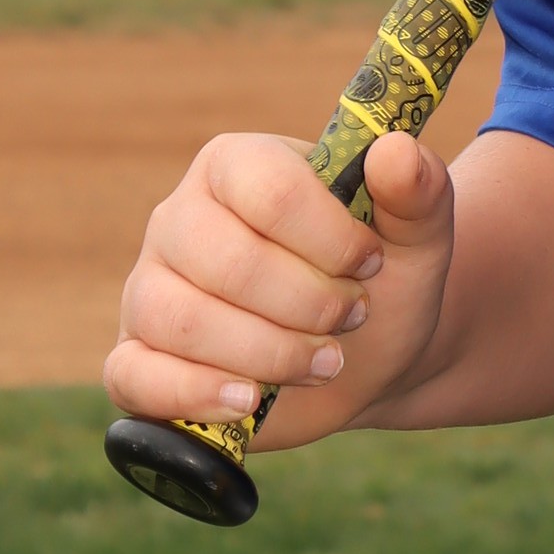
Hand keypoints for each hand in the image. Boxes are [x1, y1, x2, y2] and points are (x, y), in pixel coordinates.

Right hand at [105, 126, 454, 453]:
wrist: (369, 357)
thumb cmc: (381, 282)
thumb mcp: (419, 235)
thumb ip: (418, 190)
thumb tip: (395, 151)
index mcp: (235, 165)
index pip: (269, 191)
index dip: (332, 240)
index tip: (371, 263)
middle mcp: (178, 219)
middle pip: (227, 263)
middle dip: (309, 305)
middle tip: (352, 319)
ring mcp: (149, 289)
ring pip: (183, 321)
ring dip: (270, 354)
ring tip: (324, 363)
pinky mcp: (137, 358)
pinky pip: (135, 375)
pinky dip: (195, 394)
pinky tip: (249, 401)